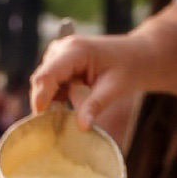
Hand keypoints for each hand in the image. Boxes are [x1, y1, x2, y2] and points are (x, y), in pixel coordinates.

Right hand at [29, 33, 154, 131]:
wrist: (136, 56)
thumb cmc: (129, 68)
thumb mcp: (114, 88)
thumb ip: (95, 106)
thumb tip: (81, 127)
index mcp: (75, 50)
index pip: (46, 76)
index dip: (40, 99)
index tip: (41, 122)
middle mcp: (60, 49)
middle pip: (40, 82)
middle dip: (46, 104)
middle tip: (58, 125)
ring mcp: (57, 56)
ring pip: (42, 86)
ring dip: (52, 102)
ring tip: (72, 109)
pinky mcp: (57, 65)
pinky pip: (49, 87)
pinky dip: (57, 99)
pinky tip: (72, 101)